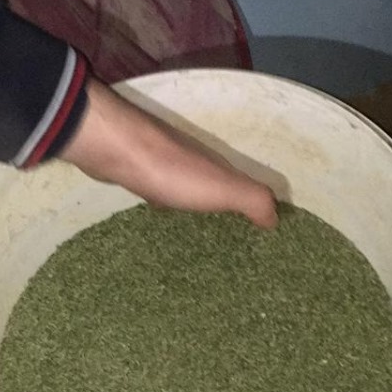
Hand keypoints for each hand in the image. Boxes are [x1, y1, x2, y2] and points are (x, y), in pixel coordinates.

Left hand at [61, 78, 277, 228]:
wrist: (114, 148)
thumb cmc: (172, 170)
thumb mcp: (221, 187)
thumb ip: (251, 198)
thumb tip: (277, 217)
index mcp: (220, 168)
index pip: (247, 188)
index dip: (258, 208)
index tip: (264, 237)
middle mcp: (197, 163)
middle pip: (220, 188)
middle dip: (229, 210)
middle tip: (233, 243)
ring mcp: (167, 165)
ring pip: (191, 189)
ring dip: (198, 207)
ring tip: (202, 237)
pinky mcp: (139, 172)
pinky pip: (163, 191)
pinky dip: (170, 203)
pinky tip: (164, 218)